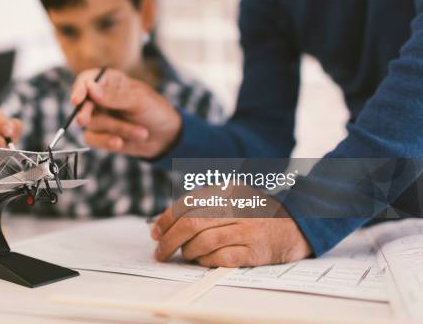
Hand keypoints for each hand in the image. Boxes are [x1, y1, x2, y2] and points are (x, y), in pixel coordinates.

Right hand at [71, 68, 181, 157]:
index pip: (86, 80)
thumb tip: (90, 88)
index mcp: (109, 81)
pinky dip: (106, 141)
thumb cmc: (154, 110)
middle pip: (82, 104)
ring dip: (116, 129)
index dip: (78, 89)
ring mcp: (99, 117)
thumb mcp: (139, 100)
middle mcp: (100, 97)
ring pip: (91, 124)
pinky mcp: (100, 135)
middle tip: (83, 120)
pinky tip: (120, 143)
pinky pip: (92, 139)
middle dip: (85, 113)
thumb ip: (114, 96)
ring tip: (141, 132)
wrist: (165, 136)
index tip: (77, 99)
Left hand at [151, 186, 311, 266]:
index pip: (187, 203)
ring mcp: (246, 229)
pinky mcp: (254, 251)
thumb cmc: (254, 213)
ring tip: (184, 255)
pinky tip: (202, 260)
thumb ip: (202, 205)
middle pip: (191, 223)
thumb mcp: (230, 197)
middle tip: (160, 251)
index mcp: (226, 190)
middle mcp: (236, 207)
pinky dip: (205, 261)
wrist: (296, 225)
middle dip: (169, 240)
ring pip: (202, 242)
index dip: (166, 219)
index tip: (155, 231)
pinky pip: (219, 258)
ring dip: (187, 252)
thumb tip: (163, 223)